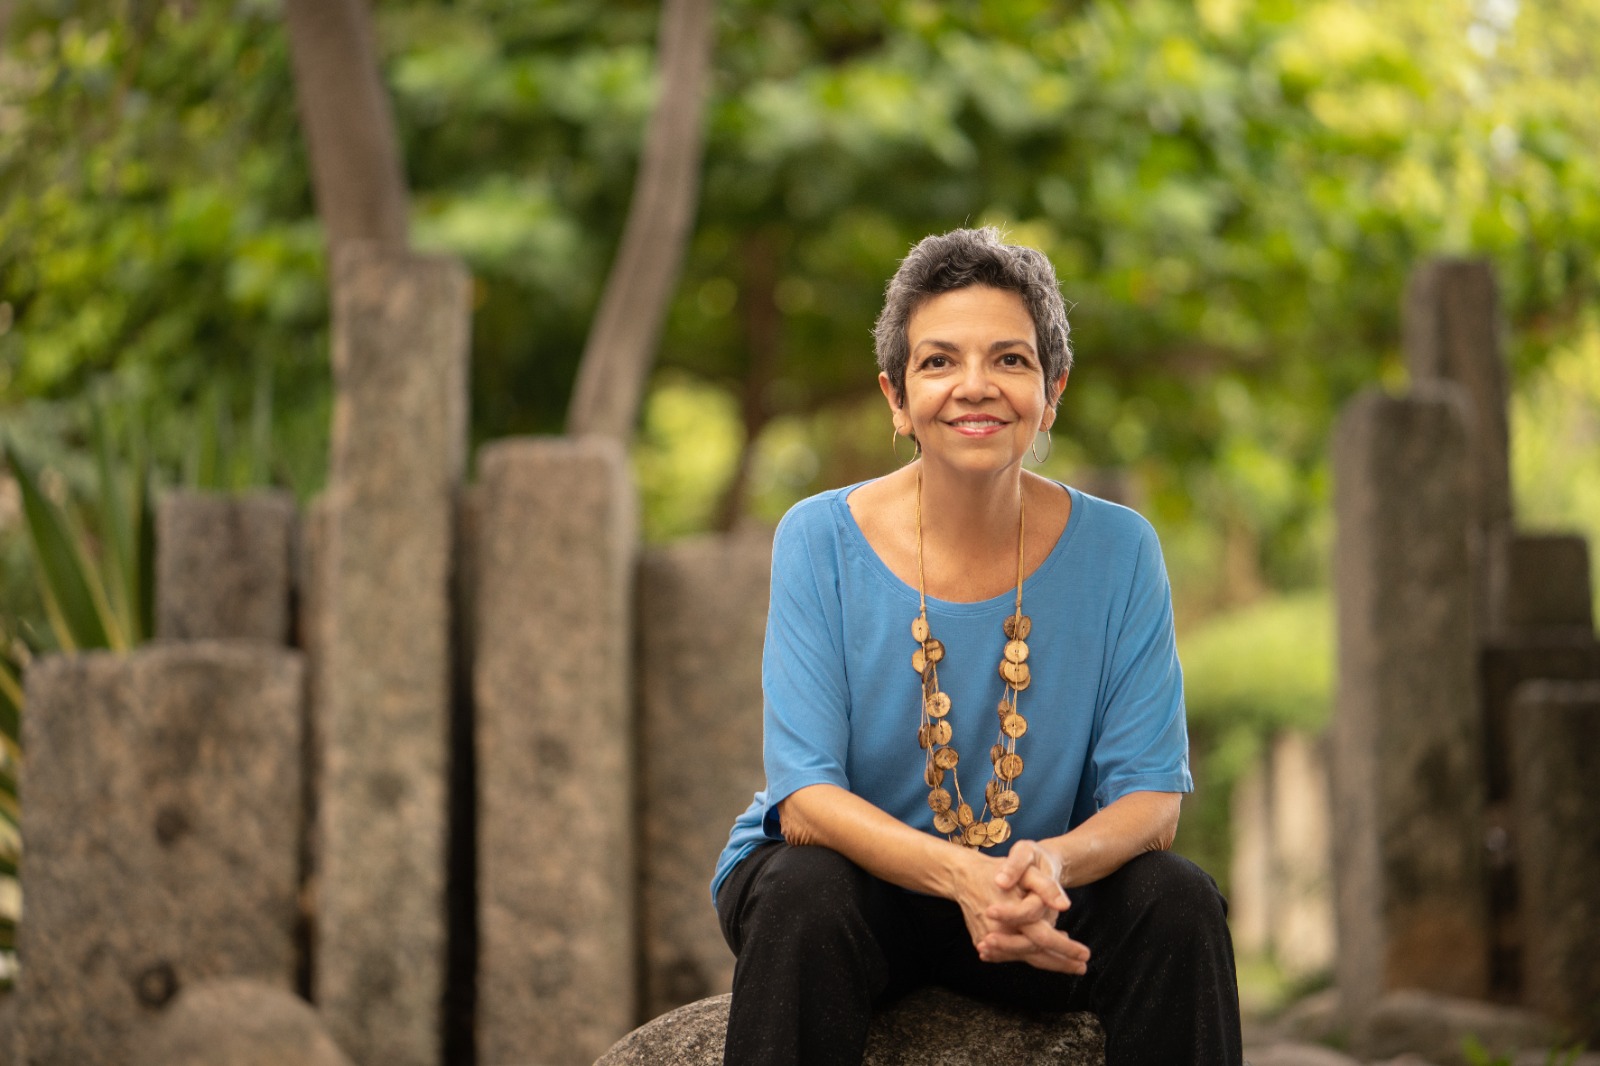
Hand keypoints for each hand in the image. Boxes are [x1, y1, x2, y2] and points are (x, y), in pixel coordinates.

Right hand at [953, 842, 1089, 973]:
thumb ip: (1046, 886)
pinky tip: (1039, 952)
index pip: (1044, 938)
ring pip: (1022, 957)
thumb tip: (1065, 906)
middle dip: (1060, 962)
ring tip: (1066, 963)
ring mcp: (988, 939)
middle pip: (1035, 954)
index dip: (1066, 948)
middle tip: (1082, 967)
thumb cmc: (996, 870)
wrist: (962, 875)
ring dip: (1045, 961)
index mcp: (1013, 914)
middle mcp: (999, 932)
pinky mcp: (981, 941)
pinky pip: (1008, 954)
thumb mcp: (1025, 869)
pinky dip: (1024, 955)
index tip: (1085, 955)